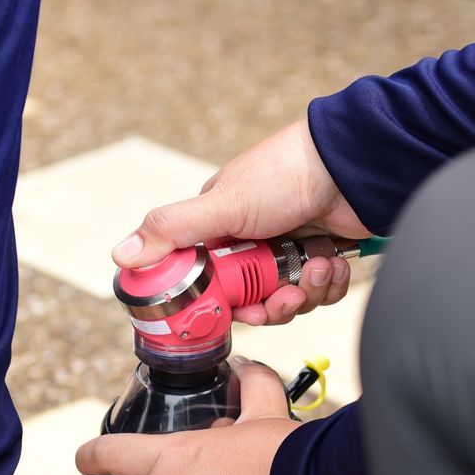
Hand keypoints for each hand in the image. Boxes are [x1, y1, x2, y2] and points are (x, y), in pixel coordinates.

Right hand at [111, 120, 367, 326]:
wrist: (353, 165)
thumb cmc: (286, 172)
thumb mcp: (222, 204)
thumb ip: (172, 230)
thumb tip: (121, 254)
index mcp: (220, 228)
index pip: (208, 283)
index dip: (221, 304)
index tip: (234, 310)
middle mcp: (252, 242)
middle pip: (250, 300)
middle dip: (270, 305)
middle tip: (283, 296)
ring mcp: (287, 250)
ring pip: (286, 300)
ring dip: (303, 293)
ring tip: (314, 267)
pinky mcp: (319, 258)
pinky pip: (317, 293)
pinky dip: (326, 283)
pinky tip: (330, 262)